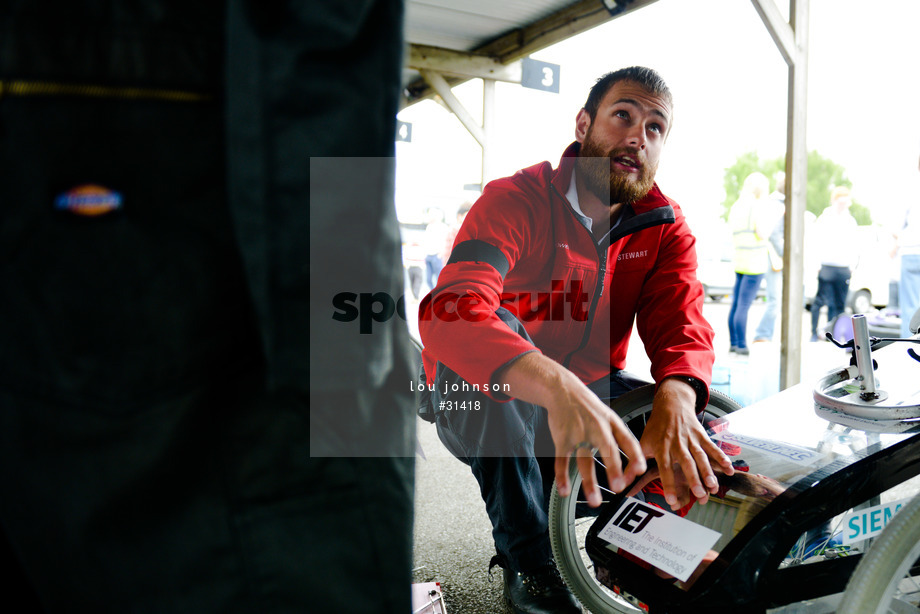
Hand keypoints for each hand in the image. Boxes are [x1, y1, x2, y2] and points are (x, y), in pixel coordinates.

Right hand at [545, 374, 646, 506]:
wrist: (563, 389)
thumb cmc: (588, 407)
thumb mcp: (608, 415)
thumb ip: (619, 437)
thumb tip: (634, 463)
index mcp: (612, 423)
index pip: (628, 441)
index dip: (635, 457)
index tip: (640, 472)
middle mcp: (597, 428)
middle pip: (608, 450)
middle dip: (614, 469)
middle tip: (618, 488)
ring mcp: (579, 433)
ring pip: (584, 460)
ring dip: (589, 482)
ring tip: (594, 500)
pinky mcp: (562, 438)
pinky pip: (562, 460)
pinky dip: (562, 476)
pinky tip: (564, 491)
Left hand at [638, 378, 733, 509]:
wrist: (671, 404)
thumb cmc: (656, 427)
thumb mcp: (642, 443)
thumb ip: (635, 463)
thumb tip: (622, 481)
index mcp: (661, 447)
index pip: (664, 468)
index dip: (668, 484)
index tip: (671, 500)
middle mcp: (677, 444)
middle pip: (685, 462)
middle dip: (693, 478)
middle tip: (699, 494)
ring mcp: (691, 439)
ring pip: (701, 456)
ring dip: (708, 471)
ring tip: (713, 485)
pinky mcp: (702, 435)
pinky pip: (712, 448)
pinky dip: (721, 458)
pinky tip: (729, 469)